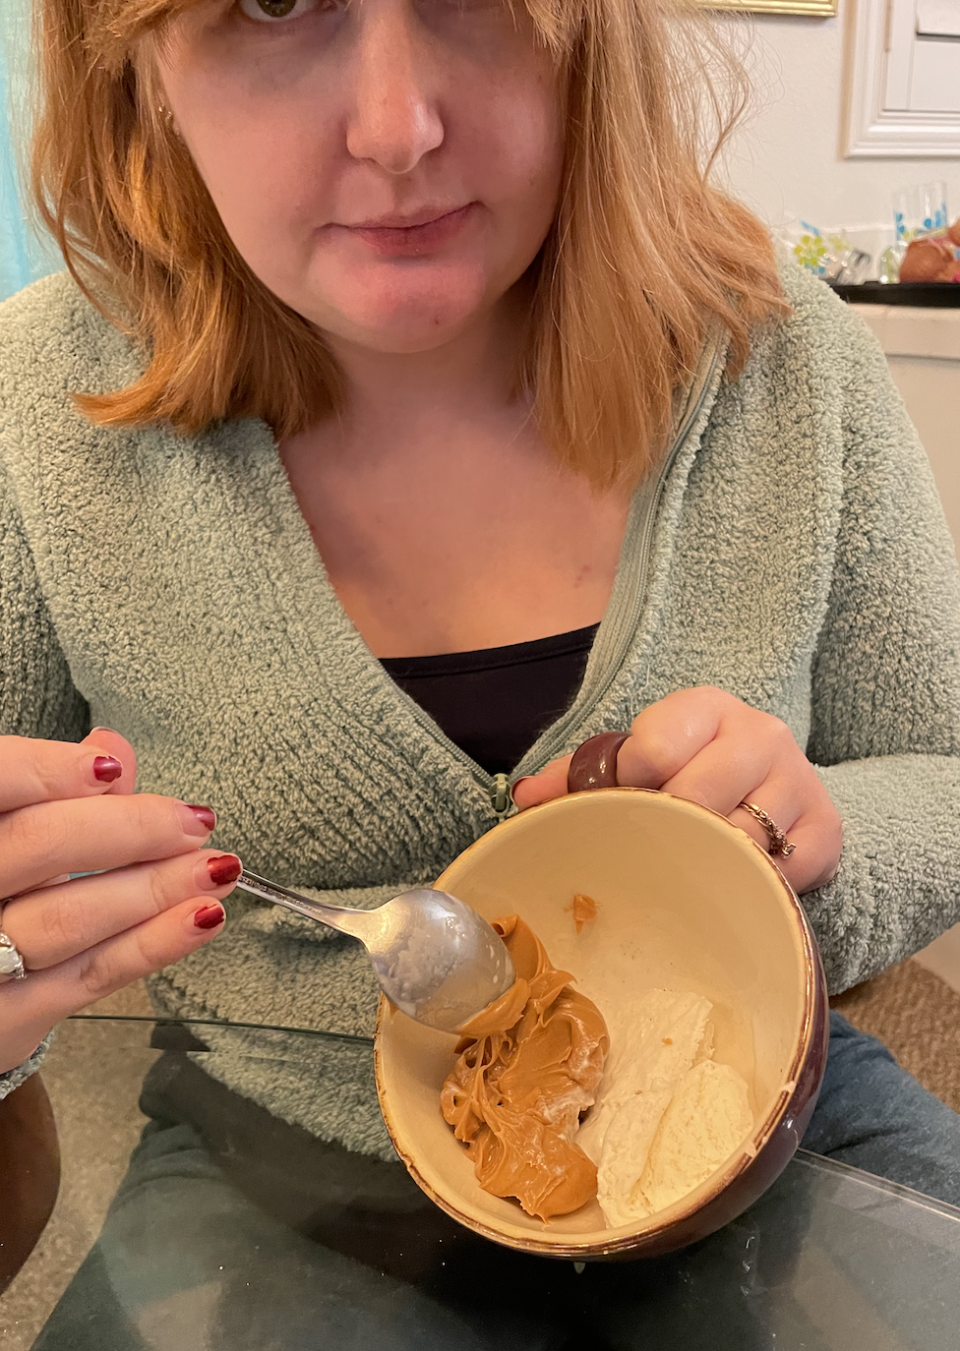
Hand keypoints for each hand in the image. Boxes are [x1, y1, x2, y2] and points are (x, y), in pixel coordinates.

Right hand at [0, 729, 238, 1073]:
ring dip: (155, 889)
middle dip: (128, 828)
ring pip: (69, 916)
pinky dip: (156, 943)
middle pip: (38, 846)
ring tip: (214, 868)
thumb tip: (111, 747)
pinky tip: (203, 916)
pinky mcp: (12, 1017)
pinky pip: (93, 974)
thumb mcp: (11, 833)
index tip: (110, 768)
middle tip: (190, 821)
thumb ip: (57, 792)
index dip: (48, 771)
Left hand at [512, 687, 841, 894]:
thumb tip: (525, 798)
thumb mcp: (639, 759)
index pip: (655, 748)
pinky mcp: (826, 829)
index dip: (627, 787)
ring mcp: (798, 781)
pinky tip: (732, 880)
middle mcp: (760, 734)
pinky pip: (783, 872)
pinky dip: (751, 884)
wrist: (773, 786)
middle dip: (665, 832)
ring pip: (739, 838)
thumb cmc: (689, 772)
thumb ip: (582, 774)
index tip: (619, 808)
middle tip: (649, 852)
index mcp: (706, 708)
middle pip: (698, 796)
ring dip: (705, 863)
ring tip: (686, 868)